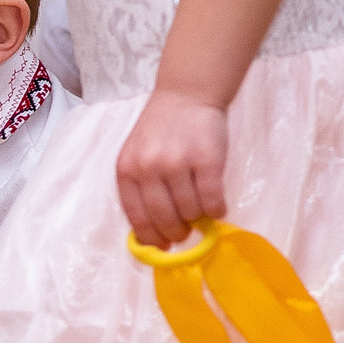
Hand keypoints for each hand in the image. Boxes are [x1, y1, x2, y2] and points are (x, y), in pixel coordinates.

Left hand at [116, 89, 228, 249]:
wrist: (186, 96)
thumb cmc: (161, 130)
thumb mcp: (137, 155)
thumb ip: (140, 186)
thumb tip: (151, 230)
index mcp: (126, 170)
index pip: (135, 216)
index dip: (149, 237)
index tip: (160, 246)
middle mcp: (148, 168)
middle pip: (162, 218)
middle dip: (174, 232)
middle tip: (183, 234)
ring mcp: (177, 164)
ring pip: (189, 211)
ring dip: (197, 220)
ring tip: (199, 214)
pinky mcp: (206, 160)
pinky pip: (211, 199)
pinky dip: (216, 210)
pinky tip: (217, 208)